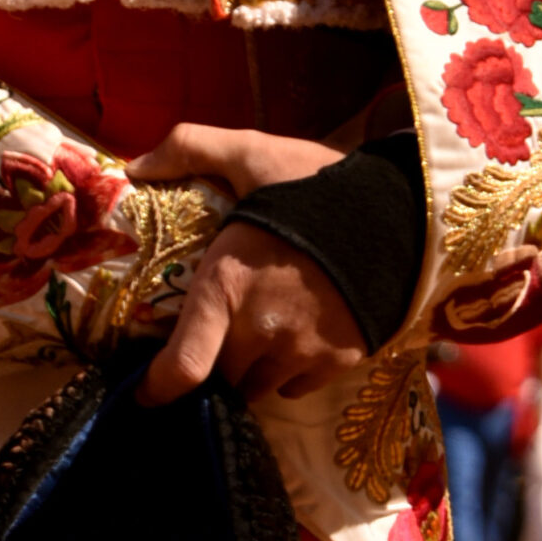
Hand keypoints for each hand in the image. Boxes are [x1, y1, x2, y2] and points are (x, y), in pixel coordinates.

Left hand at [131, 120, 367, 404]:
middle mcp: (261, 331)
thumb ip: (189, 149)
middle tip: (211, 337)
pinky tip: (291, 338)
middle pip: (219, 379)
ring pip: (258, 386)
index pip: (183, 368)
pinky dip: (287, 372)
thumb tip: (136, 167)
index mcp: (227, 286)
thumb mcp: (251, 151)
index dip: (156, 388)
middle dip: (209, 364)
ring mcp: (304, 351)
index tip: (144, 392)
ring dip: (248, 370)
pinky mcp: (340, 361)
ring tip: (252, 337)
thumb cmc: (318, 184)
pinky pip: (297, 386)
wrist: (405, 211)